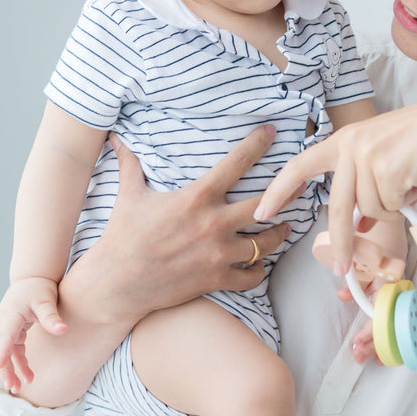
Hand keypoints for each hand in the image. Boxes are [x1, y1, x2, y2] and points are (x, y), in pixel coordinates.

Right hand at [0, 277, 65, 391]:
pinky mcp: (13, 331)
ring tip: (18, 388)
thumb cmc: (40, 287)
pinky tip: (28, 376)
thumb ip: (52, 316)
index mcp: (11, 314)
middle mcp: (4, 322)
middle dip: (4, 369)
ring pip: (5, 352)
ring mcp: (7, 327)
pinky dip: (18, 363)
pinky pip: (13, 351)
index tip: (0, 365)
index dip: (2, 351)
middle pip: (0, 349)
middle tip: (13, 386)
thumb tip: (63, 330)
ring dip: (10, 370)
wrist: (34, 277)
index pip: (5, 335)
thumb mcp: (47, 300)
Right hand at [62, 126, 291, 327]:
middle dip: (288, 193)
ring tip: (284, 227)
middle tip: (300, 187)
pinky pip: (252, 276)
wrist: (116, 282)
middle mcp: (214, 223)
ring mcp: (218, 253)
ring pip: (266, 242)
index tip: (271, 133)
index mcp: (197, 197)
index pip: (236, 162)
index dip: (257, 144)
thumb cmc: (121, 236)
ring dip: (278, 235)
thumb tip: (116, 140)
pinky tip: (259, 263)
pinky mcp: (216, 279)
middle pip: (266, 204)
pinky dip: (259, 269)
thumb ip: (130, 165)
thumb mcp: (128, 195)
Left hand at [256, 98, 416, 271]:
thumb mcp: (384, 158)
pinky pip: (390, 208)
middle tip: (341, 269)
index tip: (260, 211)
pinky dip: (408, 202)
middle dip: (342, 243)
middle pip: (337, 207)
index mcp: (345, 139)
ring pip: (370, 210)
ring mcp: (367, 156)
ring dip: (394, 207)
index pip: (300, 165)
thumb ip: (364, 185)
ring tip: (413, 181)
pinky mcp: (386, 169)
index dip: (279, 190)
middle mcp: (351, 145)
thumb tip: (360, 226)